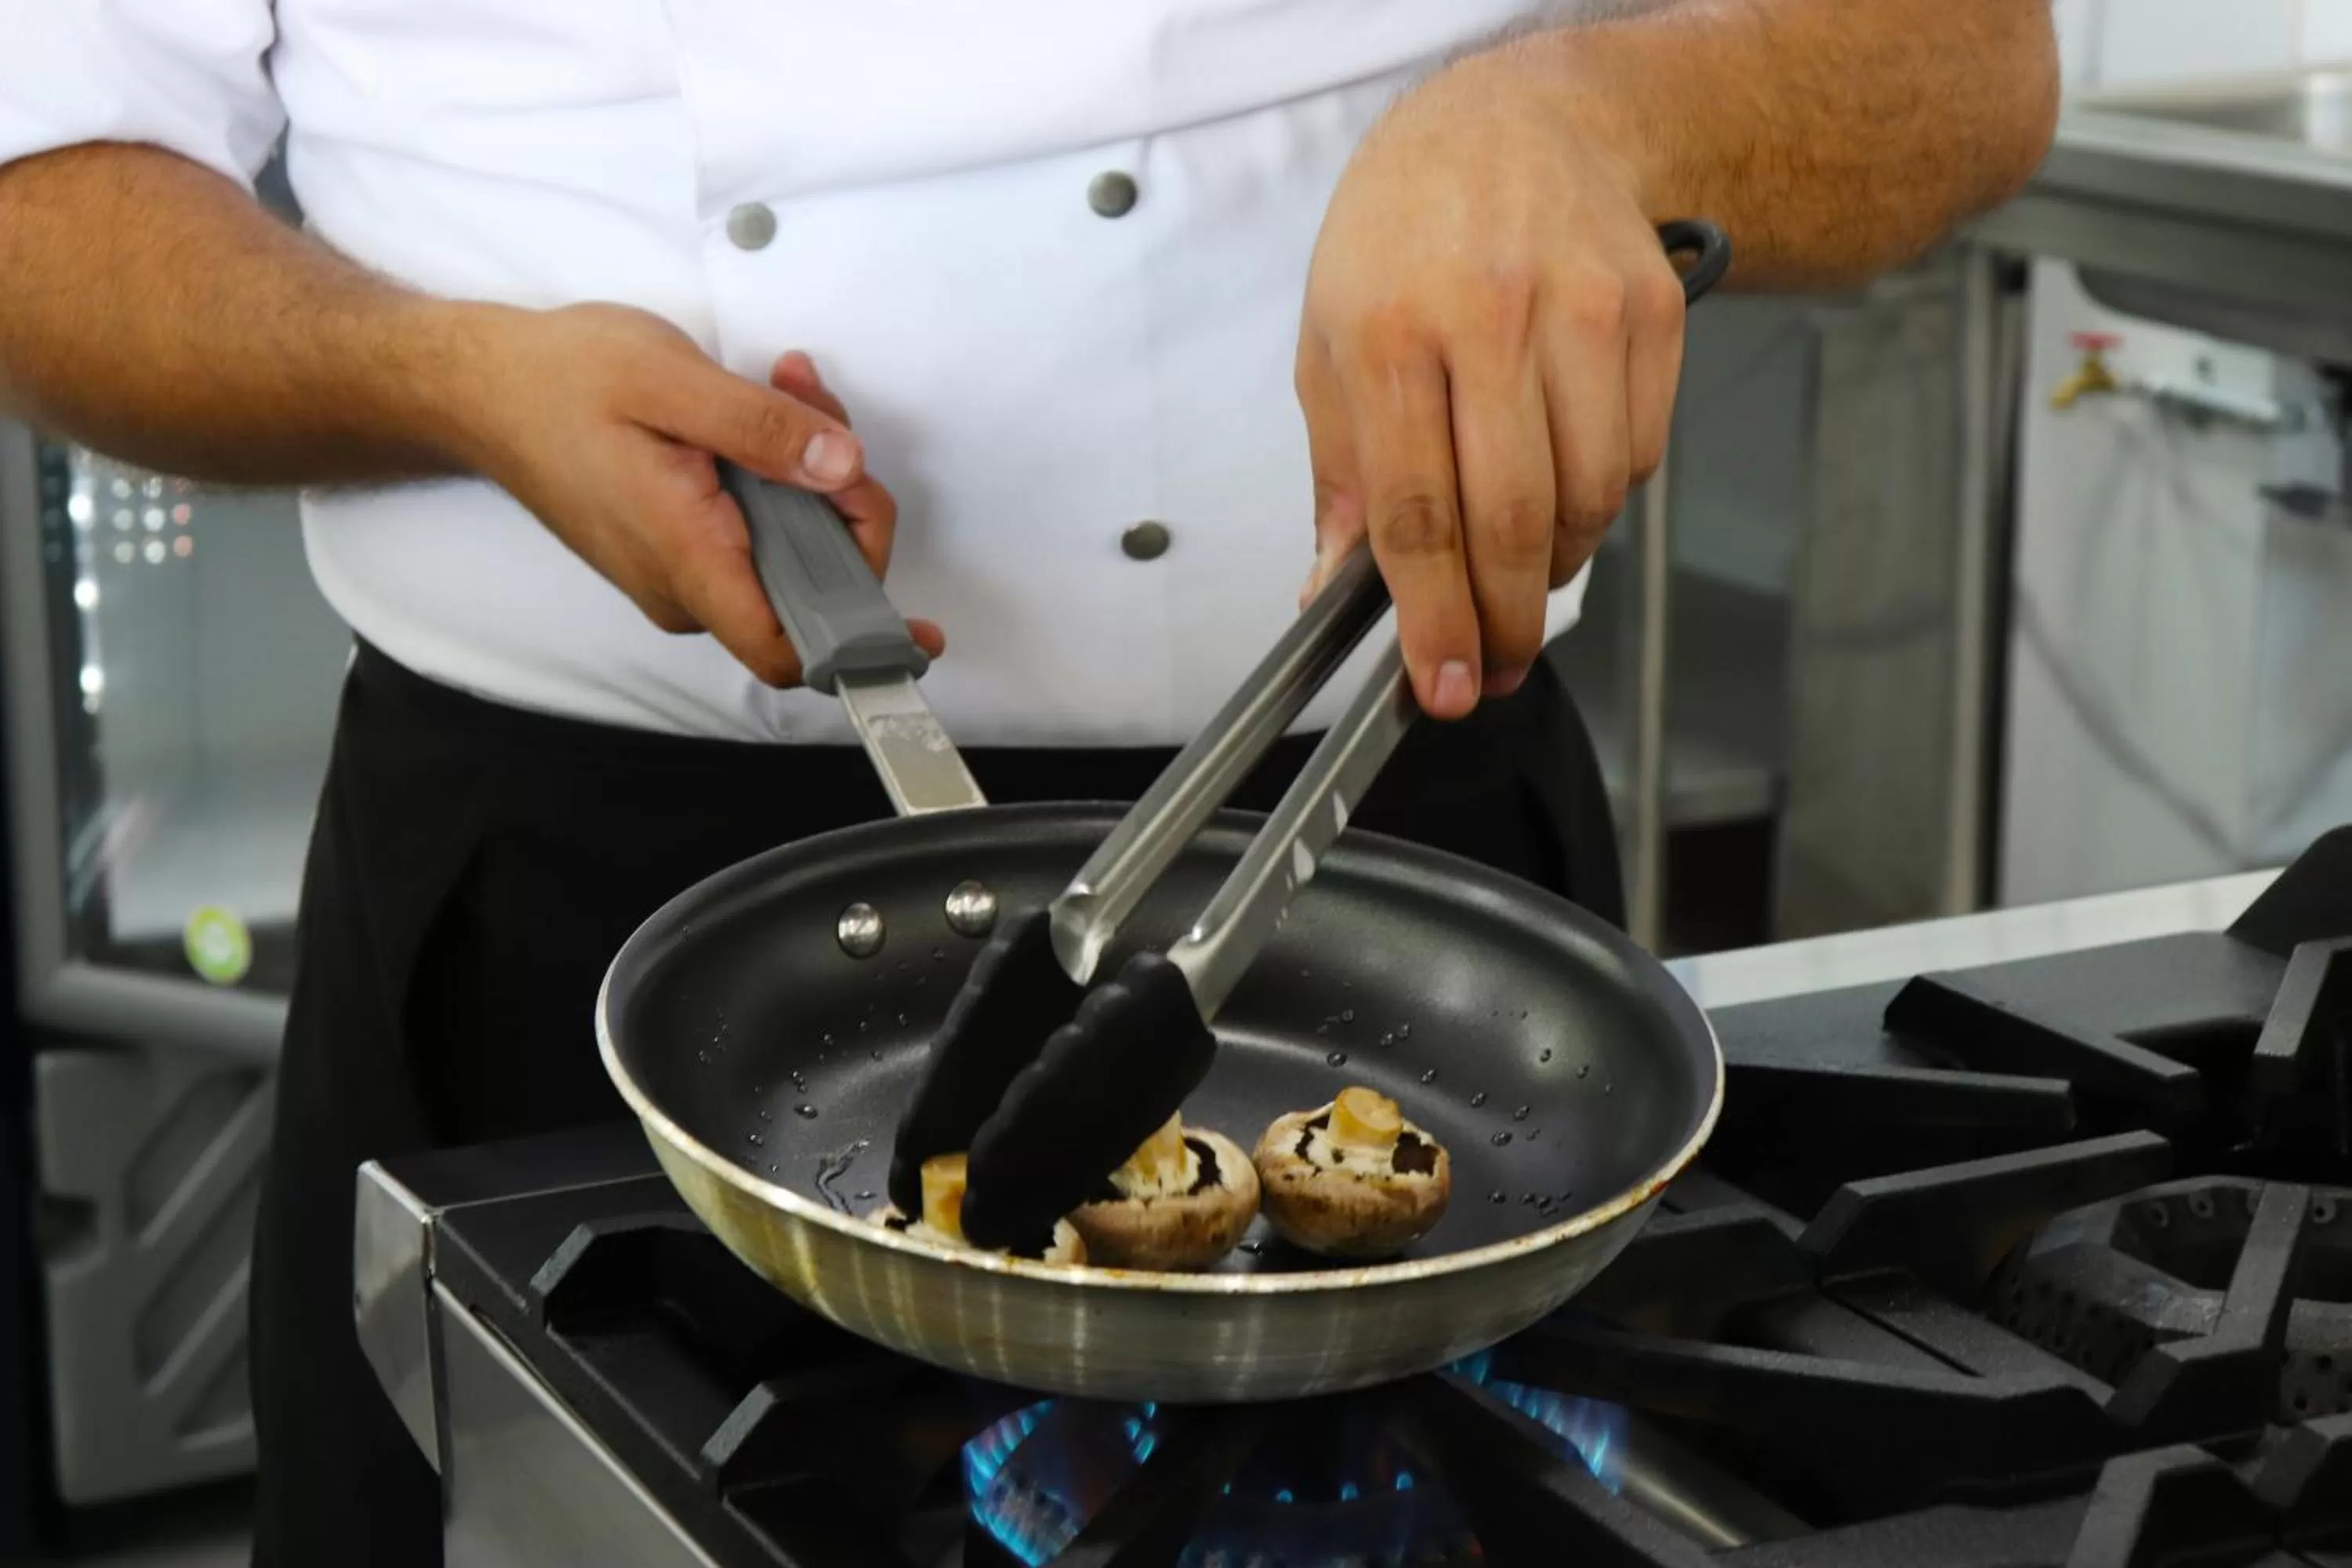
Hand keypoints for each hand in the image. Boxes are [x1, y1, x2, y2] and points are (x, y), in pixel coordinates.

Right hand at [453, 303, 942, 685]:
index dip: (860, 641)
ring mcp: (681, 571)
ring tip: (787, 387)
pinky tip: (765, 409)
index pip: (787, 648)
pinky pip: (758, 532)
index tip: (914, 626)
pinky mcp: (680, 546)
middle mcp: (685, 585)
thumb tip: (842, 471)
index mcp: (686, 556)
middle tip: (819, 408)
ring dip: (813, 472)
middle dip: (845, 500)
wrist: (480, 387)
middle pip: (810, 587)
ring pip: (790, 551)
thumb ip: (763, 429)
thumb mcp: (670, 379)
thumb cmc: (560, 380)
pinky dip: (779, 475)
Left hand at [1297, 53, 1686, 718]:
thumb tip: (1332, 591)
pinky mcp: (1652, 314)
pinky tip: (1562, 483)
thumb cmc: (1405, 237)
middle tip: (1490, 671)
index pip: (1417, 511)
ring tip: (1518, 570)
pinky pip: (1638, 457)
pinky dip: (1601, 501)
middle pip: (1512, 518)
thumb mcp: (1331, 341)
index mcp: (1389, 331)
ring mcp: (1583, 312)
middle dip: (1503, 621)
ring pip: (1589, 498)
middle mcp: (1490, 317)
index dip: (1434, 616)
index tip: (1442, 685)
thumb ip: (1341, 475)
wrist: (1516, 124)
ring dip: (1553, 566)